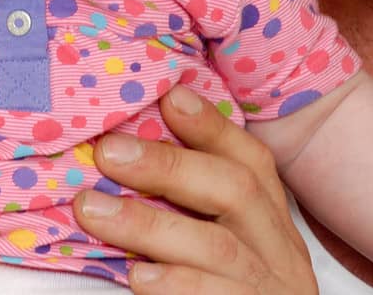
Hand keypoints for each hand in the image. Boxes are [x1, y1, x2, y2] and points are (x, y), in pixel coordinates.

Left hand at [73, 85, 317, 294]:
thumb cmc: (225, 294)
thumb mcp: (228, 245)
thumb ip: (195, 204)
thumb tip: (129, 152)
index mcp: (272, 223)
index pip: (252, 162)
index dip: (213, 127)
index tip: (169, 97)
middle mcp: (280, 253)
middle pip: (236, 192)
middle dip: (169, 165)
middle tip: (108, 152)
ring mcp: (271, 291)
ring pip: (218, 247)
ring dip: (149, 225)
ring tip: (92, 210)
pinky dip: (176, 284)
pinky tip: (137, 274)